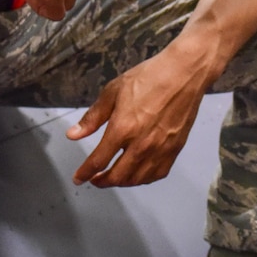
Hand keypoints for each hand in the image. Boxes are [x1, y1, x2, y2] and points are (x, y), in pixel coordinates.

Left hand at [65, 50, 209, 186]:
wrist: (184, 74)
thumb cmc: (149, 78)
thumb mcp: (113, 92)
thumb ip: (93, 117)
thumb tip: (73, 135)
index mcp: (123, 129)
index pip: (98, 161)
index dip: (84, 173)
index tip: (78, 178)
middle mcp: (141, 145)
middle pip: (117, 176)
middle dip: (102, 182)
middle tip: (95, 179)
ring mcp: (160, 149)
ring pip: (137, 179)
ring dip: (121, 182)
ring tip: (114, 177)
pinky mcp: (174, 149)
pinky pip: (157, 174)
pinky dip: (143, 179)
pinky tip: (137, 173)